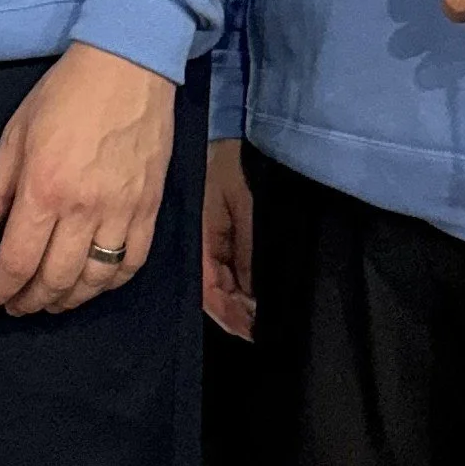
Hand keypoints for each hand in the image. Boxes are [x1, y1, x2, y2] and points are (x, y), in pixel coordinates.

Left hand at [0, 44, 176, 316]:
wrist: (128, 66)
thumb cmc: (64, 94)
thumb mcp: (14, 134)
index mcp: (43, 189)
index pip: (17, 261)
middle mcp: (83, 209)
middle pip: (55, 279)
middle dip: (29, 302)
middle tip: (15, 305)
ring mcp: (122, 211)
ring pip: (95, 280)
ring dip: (68, 301)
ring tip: (49, 302)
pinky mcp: (150, 208)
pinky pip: (133, 263)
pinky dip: (110, 284)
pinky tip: (93, 284)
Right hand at [201, 137, 255, 340]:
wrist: (227, 132)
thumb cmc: (234, 165)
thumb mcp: (244, 205)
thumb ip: (247, 250)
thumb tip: (251, 294)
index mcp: (201, 241)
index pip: (209, 292)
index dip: (230, 316)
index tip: (254, 333)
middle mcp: (200, 246)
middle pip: (212, 294)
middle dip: (235, 315)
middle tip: (264, 331)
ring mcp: (207, 241)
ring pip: (218, 285)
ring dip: (238, 304)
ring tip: (263, 320)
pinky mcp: (215, 235)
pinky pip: (222, 270)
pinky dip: (238, 287)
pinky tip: (253, 296)